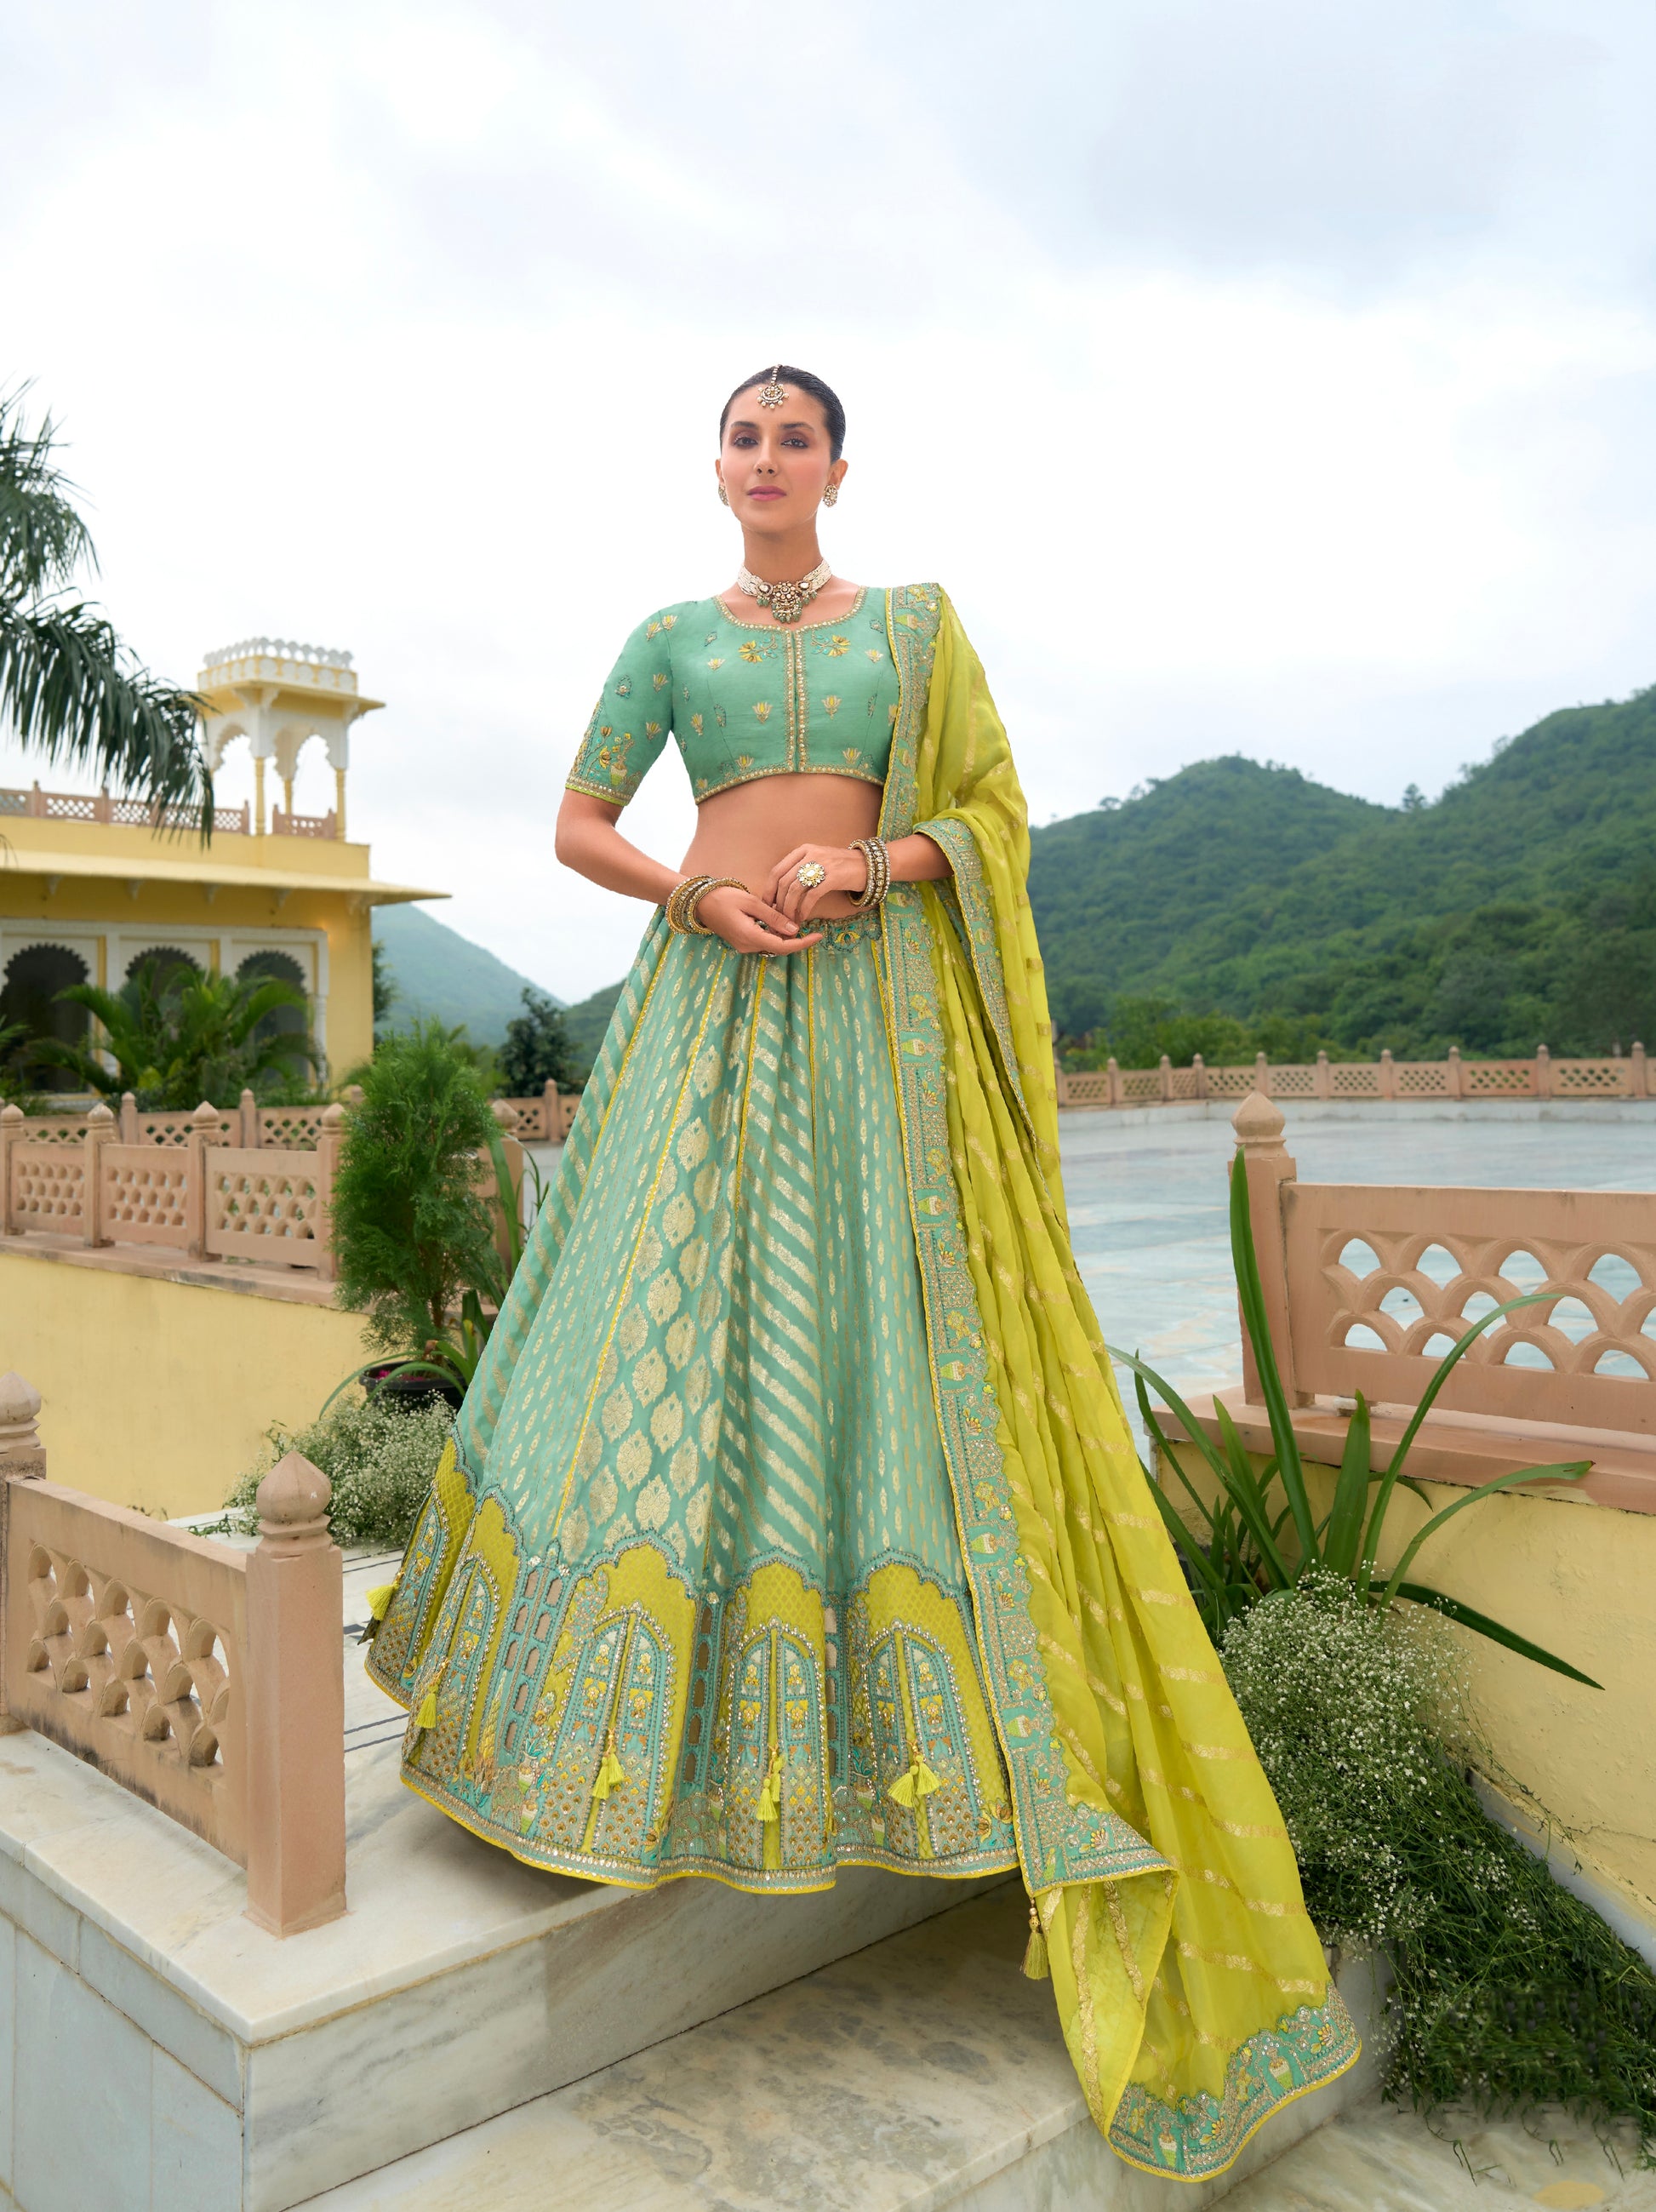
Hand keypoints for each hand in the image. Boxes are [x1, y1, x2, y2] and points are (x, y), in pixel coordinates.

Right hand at [695, 884, 823, 954]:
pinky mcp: (741, 942)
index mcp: (750, 937)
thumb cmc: (723, 897)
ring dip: (785, 936)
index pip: (784, 946)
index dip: (803, 943)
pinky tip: (781, 922)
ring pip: (772, 945)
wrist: (698, 902)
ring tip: (798, 922)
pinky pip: (763, 941)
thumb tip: (794, 930)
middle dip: (797, 940)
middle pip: (780, 948)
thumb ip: (774, 916)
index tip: (819, 936)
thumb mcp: (751, 902)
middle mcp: (747, 946)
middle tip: (814, 929)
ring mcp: (743, 946)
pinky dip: (774, 934)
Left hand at [764, 843, 868, 924]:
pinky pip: (811, 896)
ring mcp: (822, 864)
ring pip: (795, 890)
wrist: (869, 865)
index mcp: (803, 850)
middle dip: (778, 903)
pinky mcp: (833, 877)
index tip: (767, 905)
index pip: (777, 870)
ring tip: (790, 921)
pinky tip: (803, 917)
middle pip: (784, 882)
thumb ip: (800, 870)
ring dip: (789, 909)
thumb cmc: (841, 867)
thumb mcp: (818, 861)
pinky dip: (804, 909)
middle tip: (778, 918)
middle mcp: (810, 854)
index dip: (769, 890)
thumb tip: (780, 893)